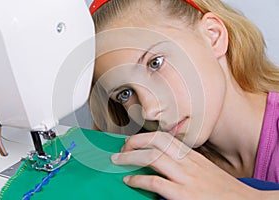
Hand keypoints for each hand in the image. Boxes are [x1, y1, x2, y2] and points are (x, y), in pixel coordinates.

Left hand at [111, 131, 261, 199]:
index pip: (165, 137)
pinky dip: (138, 180)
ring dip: (130, 156)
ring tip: (118, 159)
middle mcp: (187, 162)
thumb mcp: (204, 169)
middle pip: (156, 142)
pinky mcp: (183, 195)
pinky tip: (129, 181)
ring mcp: (185, 177)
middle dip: (135, 141)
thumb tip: (164, 160)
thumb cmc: (222, 189)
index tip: (133, 141)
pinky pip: (154, 182)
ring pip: (152, 157)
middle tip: (122, 147)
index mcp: (192, 155)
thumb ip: (186, 163)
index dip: (145, 136)